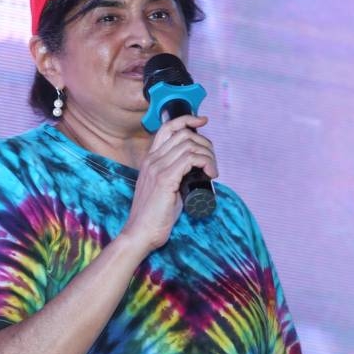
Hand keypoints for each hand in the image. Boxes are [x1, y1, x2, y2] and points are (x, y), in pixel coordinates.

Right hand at [120, 115, 217, 253]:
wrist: (140, 233)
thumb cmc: (155, 216)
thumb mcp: (165, 189)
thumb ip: (175, 176)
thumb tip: (197, 171)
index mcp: (150, 160)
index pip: (167, 128)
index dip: (187, 119)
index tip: (202, 121)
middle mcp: (152, 160)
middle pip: (184, 134)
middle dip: (205, 143)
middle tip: (212, 162)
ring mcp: (157, 168)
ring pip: (190, 145)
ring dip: (208, 155)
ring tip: (213, 171)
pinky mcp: (165, 179)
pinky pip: (191, 159)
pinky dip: (206, 162)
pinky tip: (211, 174)